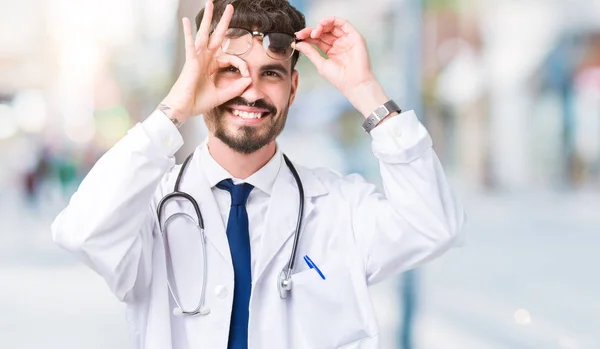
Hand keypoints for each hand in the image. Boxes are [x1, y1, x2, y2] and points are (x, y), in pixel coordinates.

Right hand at [161, 2, 251, 122]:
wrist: (184, 109)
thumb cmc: (198, 102)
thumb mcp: (222, 95)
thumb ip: (235, 88)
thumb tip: (249, 80)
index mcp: (212, 66)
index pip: (231, 58)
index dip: (242, 65)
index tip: (247, 76)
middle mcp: (205, 59)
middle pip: (217, 36)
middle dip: (224, 22)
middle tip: (230, 7)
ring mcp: (197, 58)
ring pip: (204, 34)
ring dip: (208, 19)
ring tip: (210, 4)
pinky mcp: (190, 61)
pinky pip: (190, 44)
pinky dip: (188, 32)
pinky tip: (187, 20)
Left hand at [295, 17, 388, 116]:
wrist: (354, 84)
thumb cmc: (340, 79)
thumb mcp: (321, 64)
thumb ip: (310, 52)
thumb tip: (297, 44)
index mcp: (331, 51)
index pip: (318, 40)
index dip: (307, 36)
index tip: (297, 37)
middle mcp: (339, 44)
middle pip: (324, 31)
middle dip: (312, 30)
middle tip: (302, 34)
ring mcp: (347, 40)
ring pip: (333, 25)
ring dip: (321, 25)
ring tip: (314, 31)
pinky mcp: (354, 36)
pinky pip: (343, 23)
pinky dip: (332, 20)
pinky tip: (323, 24)